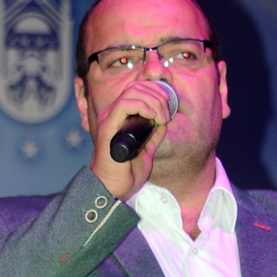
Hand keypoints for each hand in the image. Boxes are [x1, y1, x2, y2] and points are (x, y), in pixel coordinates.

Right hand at [88, 77, 175, 200]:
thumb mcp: (146, 151)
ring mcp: (109, 118)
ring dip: (154, 101)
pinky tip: (154, 117)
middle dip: (158, 95)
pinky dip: (144, 106)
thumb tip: (163, 122)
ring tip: (163, 118)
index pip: (137, 89)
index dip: (156, 91)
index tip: (169, 105)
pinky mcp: (108, 126)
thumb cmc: (126, 174)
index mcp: (120, 117)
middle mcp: (113, 114)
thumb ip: (153, 135)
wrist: (113, 189)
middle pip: (136, 87)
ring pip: (132, 92)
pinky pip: (125, 104)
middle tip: (167, 114)